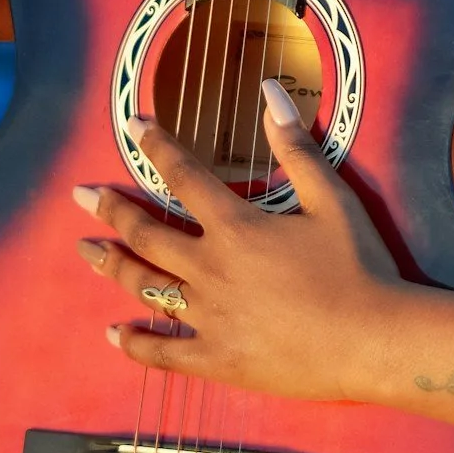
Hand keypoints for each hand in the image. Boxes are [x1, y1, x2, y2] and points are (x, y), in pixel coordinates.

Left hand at [70, 80, 403, 397]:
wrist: (372, 341)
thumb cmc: (358, 267)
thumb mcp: (333, 199)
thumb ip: (296, 148)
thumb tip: (270, 93)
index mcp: (235, 228)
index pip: (184, 177)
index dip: (157, 147)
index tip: (133, 126)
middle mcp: (210, 270)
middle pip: (147, 234)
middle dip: (112, 210)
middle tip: (81, 196)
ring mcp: (208, 318)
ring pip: (146, 287)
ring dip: (113, 265)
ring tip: (86, 250)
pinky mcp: (216, 359)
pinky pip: (163, 351)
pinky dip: (135, 342)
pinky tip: (114, 332)